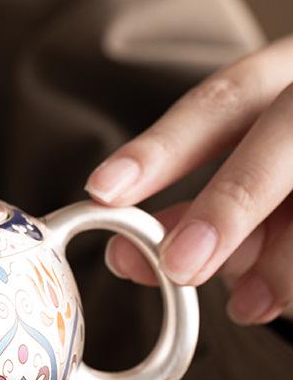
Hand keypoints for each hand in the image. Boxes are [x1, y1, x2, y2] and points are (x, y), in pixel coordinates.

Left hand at [85, 35, 292, 323]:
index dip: (161, 147)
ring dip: (279, 260)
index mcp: (286, 75)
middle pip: (282, 134)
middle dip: (229, 204)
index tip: (103, 189)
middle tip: (181, 266)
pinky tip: (277, 300)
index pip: (221, 100)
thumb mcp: (243, 179)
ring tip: (244, 304)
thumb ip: (188, 212)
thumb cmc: (285, 173)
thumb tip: (125, 259)